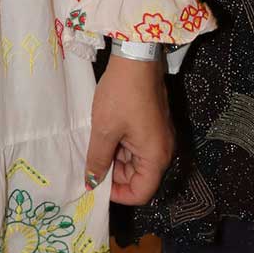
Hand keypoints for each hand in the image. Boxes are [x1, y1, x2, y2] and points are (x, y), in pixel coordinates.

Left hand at [84, 53, 173, 203]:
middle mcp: (163, 151)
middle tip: (91, 163)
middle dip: (114, 174)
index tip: (97, 185)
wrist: (136, 59)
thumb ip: (98, 159)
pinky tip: (102, 134)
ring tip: (93, 146)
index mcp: (156, 157)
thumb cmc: (121, 96)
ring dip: (115, 158)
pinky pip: (136, 145)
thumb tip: (91, 184)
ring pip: (135, 160)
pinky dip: (120, 144)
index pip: (142, 192)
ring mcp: (159, 136)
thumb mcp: (104, 129)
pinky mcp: (153, 124)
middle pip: (139, 177)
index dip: (119, 194)